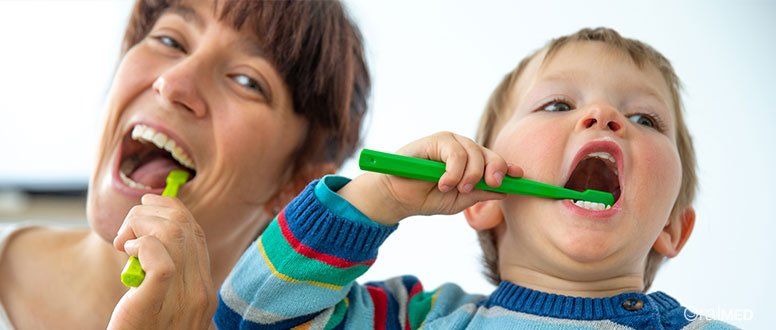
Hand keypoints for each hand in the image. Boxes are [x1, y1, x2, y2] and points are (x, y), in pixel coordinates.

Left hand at [108, 194, 215, 329]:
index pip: (196, 232)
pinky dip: (141, 245)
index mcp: (204, 289)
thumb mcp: (164, 305)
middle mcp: (200, 292)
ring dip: (140, 225)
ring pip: (173, 234)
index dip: (171, 209)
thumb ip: (166, 277)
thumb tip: (148, 240)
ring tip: (124, 243)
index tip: (147, 206)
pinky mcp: (155, 304)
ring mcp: (182, 300)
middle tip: (126, 231)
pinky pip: (160, 260)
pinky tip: (127, 254)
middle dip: (150, 213)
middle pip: (185, 225)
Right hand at [339, 132, 522, 224]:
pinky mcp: (435, 140)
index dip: (509, 168)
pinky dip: (453, 170)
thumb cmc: (425, 197)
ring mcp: (450, 143)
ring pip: (474, 152)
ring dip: (470, 174)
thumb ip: (480, 193)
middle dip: (494, 171)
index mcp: (472, 164)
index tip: (521, 177)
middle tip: (492, 185)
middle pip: (490, 155)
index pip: (495, 163)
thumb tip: (506, 190)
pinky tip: (444, 182)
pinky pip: (455, 152)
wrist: (396, 197)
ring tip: (454, 188)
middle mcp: (464, 150)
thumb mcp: (458, 201)